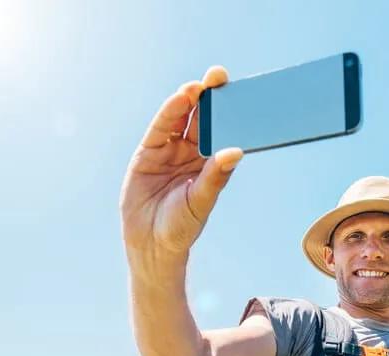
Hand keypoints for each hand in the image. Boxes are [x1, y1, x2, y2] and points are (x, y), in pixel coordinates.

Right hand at [120, 66, 243, 256]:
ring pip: (180, 119)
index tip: (239, 93)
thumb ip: (215, 178)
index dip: (228, 111)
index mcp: (209, 163)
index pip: (221, 130)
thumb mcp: (200, 202)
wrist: (151, 245)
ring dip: (188, 100)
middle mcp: (190, 152)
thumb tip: (236, 152)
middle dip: (209, 97)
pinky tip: (179, 99)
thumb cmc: (181, 227)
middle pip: (201, 118)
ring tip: (198, 87)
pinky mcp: (148, 152)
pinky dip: (168, 113)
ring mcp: (169, 150)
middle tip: (219, 77)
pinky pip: (159, 129)